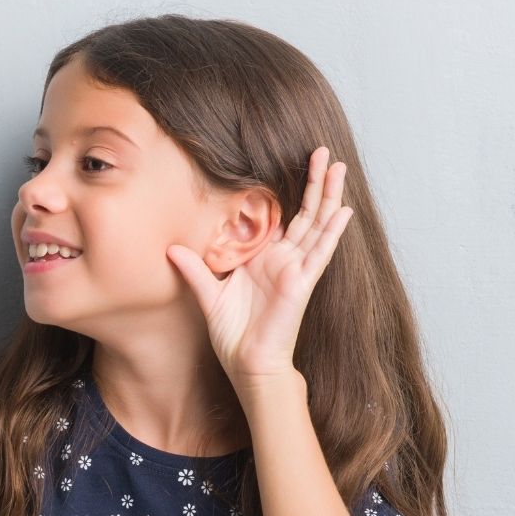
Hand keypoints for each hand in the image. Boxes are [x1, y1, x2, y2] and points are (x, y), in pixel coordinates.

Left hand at [165, 146, 353, 384]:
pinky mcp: (301, 284)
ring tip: (338, 167)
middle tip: (322, 150)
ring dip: (328, 196)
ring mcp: (296, 270)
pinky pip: (320, 254)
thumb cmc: (233, 335)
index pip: (282, 217)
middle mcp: (284, 260)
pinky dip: (332, 232)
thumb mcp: (209, 295)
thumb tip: (171, 247)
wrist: (248, 364)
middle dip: (314, 182)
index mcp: (264, 259)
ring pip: (317, 226)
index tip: (291, 162)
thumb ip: (194, 269)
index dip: (289, 191)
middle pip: (305, 213)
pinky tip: (343, 210)